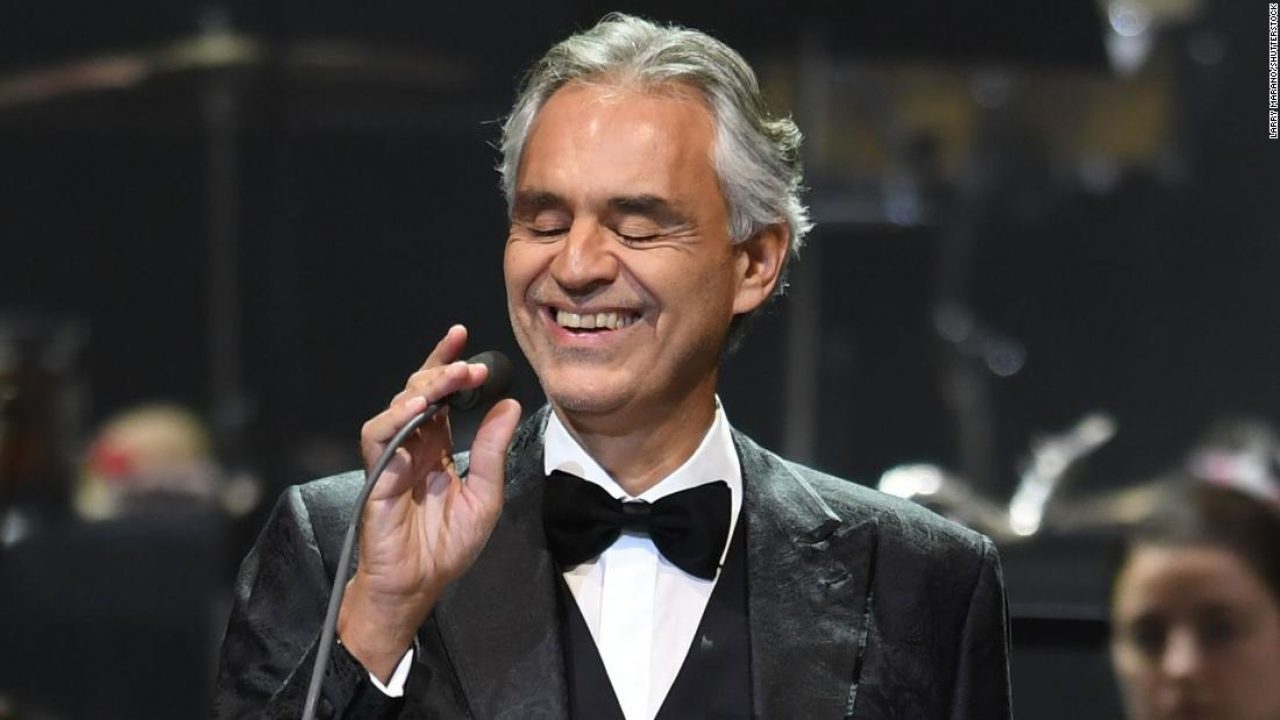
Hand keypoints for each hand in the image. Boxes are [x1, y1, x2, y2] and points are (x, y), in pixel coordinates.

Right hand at [337, 324, 521, 679]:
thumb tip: (510, 403)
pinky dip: (394, 418)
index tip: (463, 337)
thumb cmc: (447, 546)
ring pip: (398, 406)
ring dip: (423, 388)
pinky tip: (415, 409)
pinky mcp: (376, 475)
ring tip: (450, 379)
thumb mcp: (485, 494)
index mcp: (437, 448)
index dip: (448, 366)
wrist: (419, 584)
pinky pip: (378, 437)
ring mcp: (392, 458)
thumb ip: (492, 449)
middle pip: (419, 392)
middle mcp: (413, 446)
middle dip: (443, 372)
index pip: (442, 397)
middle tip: (470, 364)